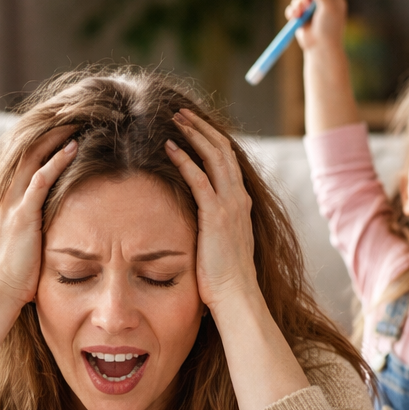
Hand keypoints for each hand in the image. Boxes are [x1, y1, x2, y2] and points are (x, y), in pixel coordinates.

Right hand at [0, 127, 76, 306]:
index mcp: (7, 205)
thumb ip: (37, 232)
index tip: (63, 131)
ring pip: (33, 158)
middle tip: (72, 114)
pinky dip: (57, 160)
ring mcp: (13, 205)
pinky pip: (40, 179)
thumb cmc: (14, 280)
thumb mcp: (26, 248)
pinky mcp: (22, 216)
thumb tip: (55, 230)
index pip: (24, 164)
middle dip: (49, 131)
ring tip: (76, 121)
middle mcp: (7, 199)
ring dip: (55, 138)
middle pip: (27, 152)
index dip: (42, 144)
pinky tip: (73, 148)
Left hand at [165, 108, 256, 311]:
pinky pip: (199, 178)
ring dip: (193, 134)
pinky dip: (184, 159)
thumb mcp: (220, 243)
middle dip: (201, 128)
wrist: (236, 296)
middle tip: (181, 113)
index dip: (210, 140)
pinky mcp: (216, 215)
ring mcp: (230, 205)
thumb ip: (212, 225)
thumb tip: (196, 222)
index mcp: (240, 203)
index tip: (193, 127)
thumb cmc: (225, 278)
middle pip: (222, 149)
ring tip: (175, 119)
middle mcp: (238, 198)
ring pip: (213, 156)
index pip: (227, 161)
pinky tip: (168, 146)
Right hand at [284, 0, 346, 54]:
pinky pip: (292, 9)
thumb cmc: (329, 28)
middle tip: (306, 0)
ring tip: (300, 13)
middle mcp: (321, 3)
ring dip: (297, 4)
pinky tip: (295, 18)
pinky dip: (292, 12)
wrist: (320, 48)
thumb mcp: (329, 6)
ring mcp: (310, 11)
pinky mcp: (300, 19)